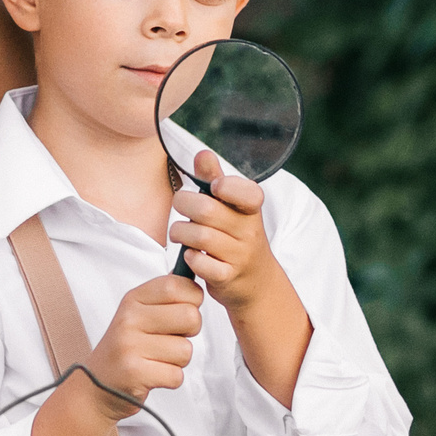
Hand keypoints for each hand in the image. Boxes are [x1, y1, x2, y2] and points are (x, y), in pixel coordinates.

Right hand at [81, 274, 204, 420]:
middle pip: (191, 316)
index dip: (192, 299)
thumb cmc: (128, 347)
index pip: (176, 286)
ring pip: (186, 350)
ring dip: (178, 360)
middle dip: (189, 332)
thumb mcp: (139, 313)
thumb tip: (193, 268)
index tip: (182, 310)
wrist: (98, 386)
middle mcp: (129, 319)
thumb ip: (165, 294)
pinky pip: (177, 375)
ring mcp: (130, 346)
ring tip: (157, 359)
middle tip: (169, 339)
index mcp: (133, 299)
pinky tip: (153, 374)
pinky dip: (170, 379)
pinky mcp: (134, 373)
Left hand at [170, 151, 290, 312]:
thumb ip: (214, 179)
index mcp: (251, 209)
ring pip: (200, 237)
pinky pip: (202, 264)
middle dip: (184, 204)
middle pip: (207, 211)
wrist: (256, 282)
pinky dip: (190, 258)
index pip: (249, 193)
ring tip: (178, 232)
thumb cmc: (237, 236)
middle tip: (180, 206)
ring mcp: (240, 256)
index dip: (228, 186)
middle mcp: (249, 231)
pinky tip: (190, 254)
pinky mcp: (227, 277)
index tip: (214, 187)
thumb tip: (202, 153)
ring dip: (180, 232)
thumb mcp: (232, 207)